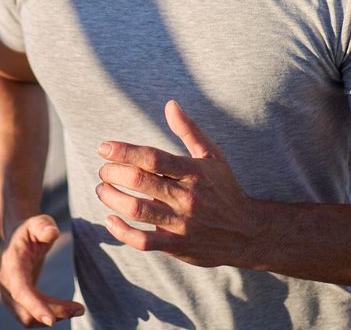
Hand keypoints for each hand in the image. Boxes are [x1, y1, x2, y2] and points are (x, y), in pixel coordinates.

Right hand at [0, 214, 85, 326]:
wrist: (18, 237)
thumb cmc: (31, 229)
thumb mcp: (38, 222)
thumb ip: (44, 225)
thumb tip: (53, 233)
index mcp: (11, 264)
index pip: (21, 290)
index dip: (35, 306)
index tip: (52, 321)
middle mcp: (6, 283)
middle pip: (26, 311)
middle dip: (53, 313)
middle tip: (79, 309)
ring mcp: (9, 294)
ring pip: (29, 318)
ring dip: (54, 316)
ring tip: (77, 309)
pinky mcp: (17, 301)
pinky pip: (32, 316)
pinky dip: (51, 314)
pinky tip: (68, 308)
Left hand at [96, 100, 255, 267]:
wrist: (247, 233)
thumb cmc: (224, 188)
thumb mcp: (212, 156)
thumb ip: (189, 130)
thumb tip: (170, 104)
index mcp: (193, 172)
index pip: (153, 157)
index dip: (124, 151)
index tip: (103, 148)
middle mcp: (186, 197)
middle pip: (141, 181)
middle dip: (113, 173)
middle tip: (103, 170)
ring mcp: (181, 223)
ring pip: (137, 210)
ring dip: (112, 198)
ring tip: (102, 190)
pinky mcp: (177, 245)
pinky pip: (143, 241)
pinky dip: (122, 232)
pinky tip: (110, 220)